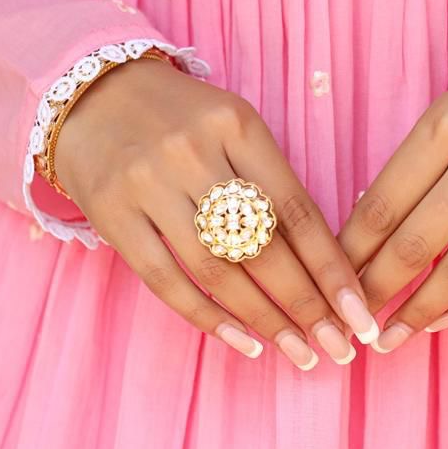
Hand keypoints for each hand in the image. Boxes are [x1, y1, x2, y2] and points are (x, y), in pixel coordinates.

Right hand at [56, 58, 379, 367]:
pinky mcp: (110, 215)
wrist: (86, 96)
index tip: (361, 313)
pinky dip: (210, 319)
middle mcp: (192, 152)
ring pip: (218, 271)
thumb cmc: (181, 120)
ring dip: (265, 320)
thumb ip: (273, 183)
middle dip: (307, 305)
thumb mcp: (234, 128)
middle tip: (339, 347)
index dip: (333, 269)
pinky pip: (167, 281)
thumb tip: (326, 266)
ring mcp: (147, 184)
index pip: (297, 210)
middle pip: (262, 247)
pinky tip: (246, 343)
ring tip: (300, 352)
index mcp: (237, 125)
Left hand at [338, 43, 447, 352]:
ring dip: (419, 311)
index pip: (383, 205)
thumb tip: (365, 237)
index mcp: (445, 126)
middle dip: (375, 291)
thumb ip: (411, 170)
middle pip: (415, 244)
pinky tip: (444, 319)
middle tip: (352, 321)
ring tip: (389, 337)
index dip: (351, 254)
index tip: (333, 282)